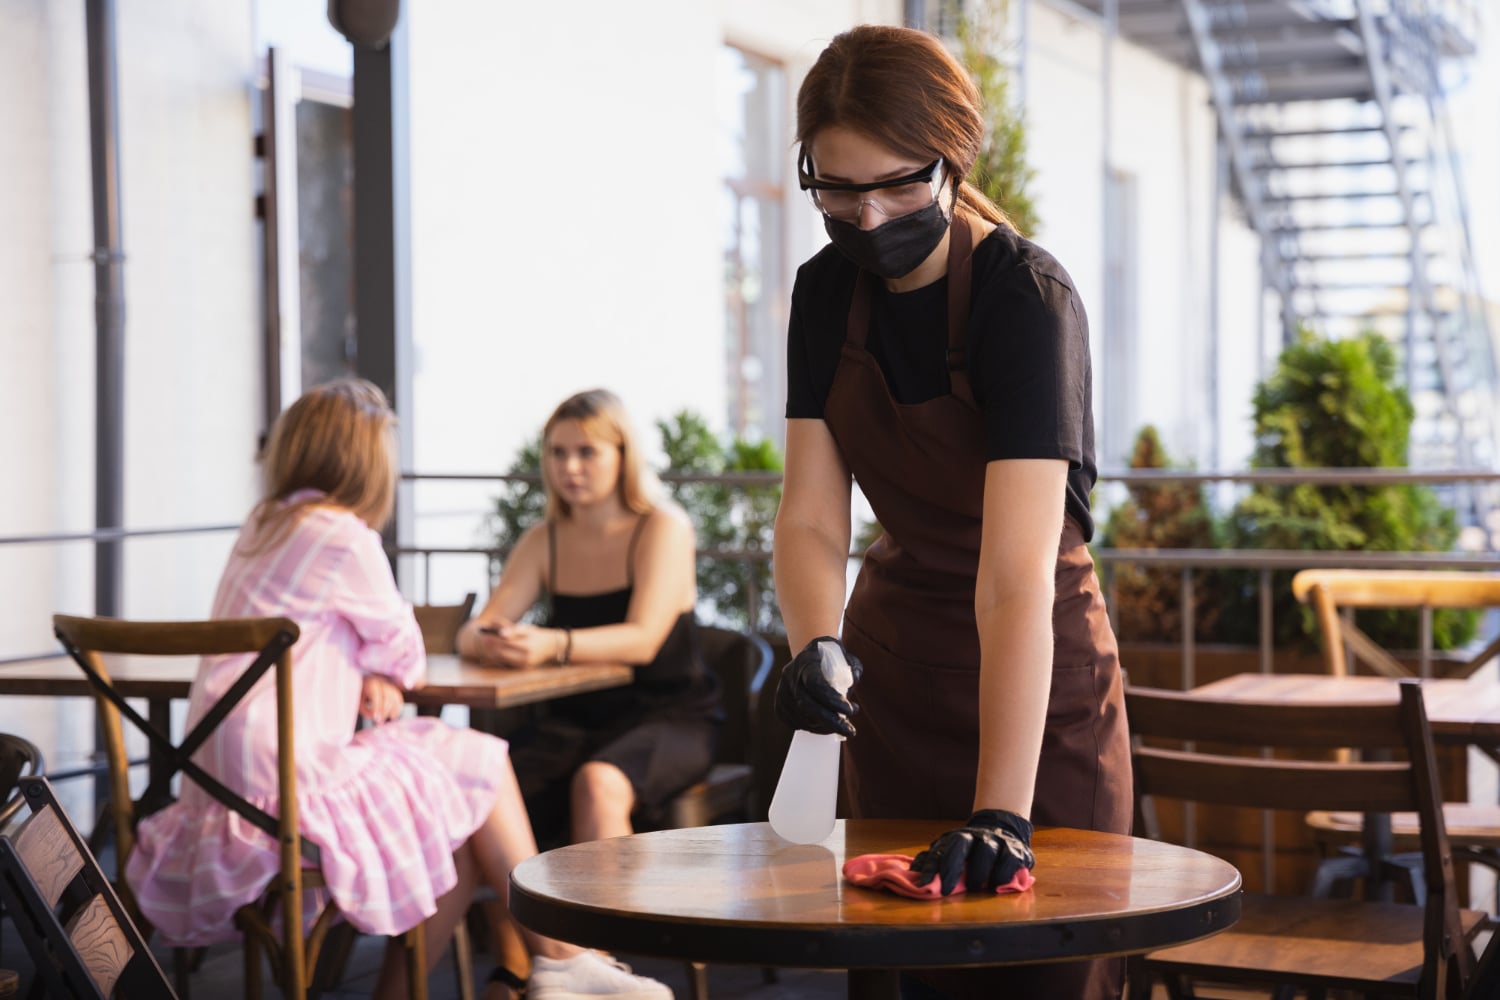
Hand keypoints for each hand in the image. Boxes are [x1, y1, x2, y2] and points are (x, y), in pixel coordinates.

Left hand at [359, 674, 404, 722]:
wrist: (364, 681)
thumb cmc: (360, 692)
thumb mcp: (358, 700)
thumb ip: (364, 709)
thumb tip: (372, 717)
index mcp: (371, 684)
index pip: (377, 696)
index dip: (377, 708)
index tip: (376, 718)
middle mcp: (381, 682)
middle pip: (387, 697)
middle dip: (385, 711)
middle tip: (380, 722)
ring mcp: (388, 684)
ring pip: (395, 696)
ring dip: (393, 709)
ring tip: (389, 719)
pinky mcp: (393, 688)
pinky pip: (398, 697)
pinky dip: (398, 706)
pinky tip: (395, 715)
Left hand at [478, 622, 556, 669]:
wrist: (551, 647)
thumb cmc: (536, 635)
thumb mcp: (526, 629)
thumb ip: (512, 629)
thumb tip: (498, 630)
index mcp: (527, 644)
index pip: (506, 642)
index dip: (494, 638)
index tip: (486, 633)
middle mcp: (526, 656)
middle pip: (502, 652)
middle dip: (491, 646)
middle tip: (485, 639)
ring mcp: (524, 664)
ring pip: (502, 660)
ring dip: (493, 652)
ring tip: (489, 645)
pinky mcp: (523, 669)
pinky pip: (507, 664)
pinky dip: (500, 658)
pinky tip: (497, 652)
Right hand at [774, 636, 861, 737]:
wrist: (810, 656)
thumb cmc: (832, 657)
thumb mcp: (845, 658)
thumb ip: (852, 671)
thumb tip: (852, 688)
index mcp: (806, 661)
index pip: (815, 684)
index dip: (832, 700)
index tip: (850, 710)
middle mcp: (790, 676)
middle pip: (807, 706)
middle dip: (830, 721)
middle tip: (850, 730)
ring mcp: (782, 691)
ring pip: (802, 718)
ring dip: (824, 726)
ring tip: (842, 724)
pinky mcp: (780, 705)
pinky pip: (795, 723)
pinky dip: (813, 728)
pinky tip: (826, 724)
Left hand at [910, 809, 1034, 895]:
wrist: (1004, 826)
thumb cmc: (973, 848)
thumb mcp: (953, 850)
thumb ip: (934, 859)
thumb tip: (913, 870)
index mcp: (958, 837)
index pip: (942, 849)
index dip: (932, 867)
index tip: (924, 885)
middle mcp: (976, 836)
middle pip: (961, 845)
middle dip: (952, 868)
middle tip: (948, 890)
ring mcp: (997, 841)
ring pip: (986, 852)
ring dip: (979, 872)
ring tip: (976, 887)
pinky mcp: (1016, 850)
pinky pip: (1009, 861)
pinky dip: (1003, 874)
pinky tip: (998, 885)